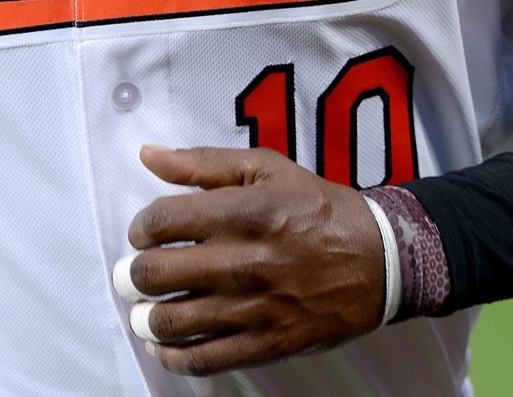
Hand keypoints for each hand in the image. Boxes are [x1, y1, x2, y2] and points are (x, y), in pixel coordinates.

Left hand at [118, 145, 384, 375]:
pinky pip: (205, 359)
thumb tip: (148, 154)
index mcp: (243, 211)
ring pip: (172, 320)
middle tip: (134, 273)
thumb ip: (202, 162)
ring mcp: (255, 307)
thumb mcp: (265, 168)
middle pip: (156, 274)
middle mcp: (245, 260)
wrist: (380, 258)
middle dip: (132, 275)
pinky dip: (173, 355)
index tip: (145, 234)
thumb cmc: (318, 208)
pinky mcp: (268, 342)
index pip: (161, 222)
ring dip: (145, 316)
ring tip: (145, 308)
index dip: (140, 228)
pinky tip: (163, 345)